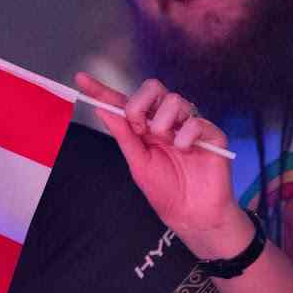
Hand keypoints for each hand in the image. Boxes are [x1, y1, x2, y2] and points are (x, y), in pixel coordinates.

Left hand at [74, 72, 248, 258]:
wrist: (191, 213)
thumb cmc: (165, 190)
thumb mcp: (137, 162)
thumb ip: (123, 135)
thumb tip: (102, 110)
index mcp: (145, 127)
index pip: (123, 102)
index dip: (103, 90)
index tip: (81, 79)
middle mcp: (167, 120)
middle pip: (152, 88)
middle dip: (140, 105)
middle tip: (140, 129)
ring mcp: (189, 124)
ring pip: (174, 100)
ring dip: (164, 123)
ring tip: (168, 144)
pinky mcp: (211, 132)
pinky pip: (195, 121)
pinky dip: (185, 136)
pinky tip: (185, 150)